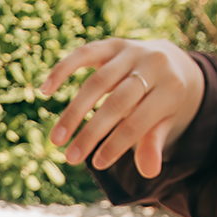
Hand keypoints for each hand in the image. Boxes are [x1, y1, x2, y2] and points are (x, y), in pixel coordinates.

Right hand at [42, 39, 205, 177]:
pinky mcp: (112, 44)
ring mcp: (132, 51)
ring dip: (73, 113)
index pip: (139, 122)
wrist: (169, 63)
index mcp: (171, 89)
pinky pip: (84, 54)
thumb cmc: (161, 102)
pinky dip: (62, 70)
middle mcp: (154, 65)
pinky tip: (45, 91)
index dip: (117, 144)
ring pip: (98, 82)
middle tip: (71, 158)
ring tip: (56, 140)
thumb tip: (150, 173)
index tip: (97, 164)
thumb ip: (153, 144)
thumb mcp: (163, 123)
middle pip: (118, 103)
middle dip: (92, 133)